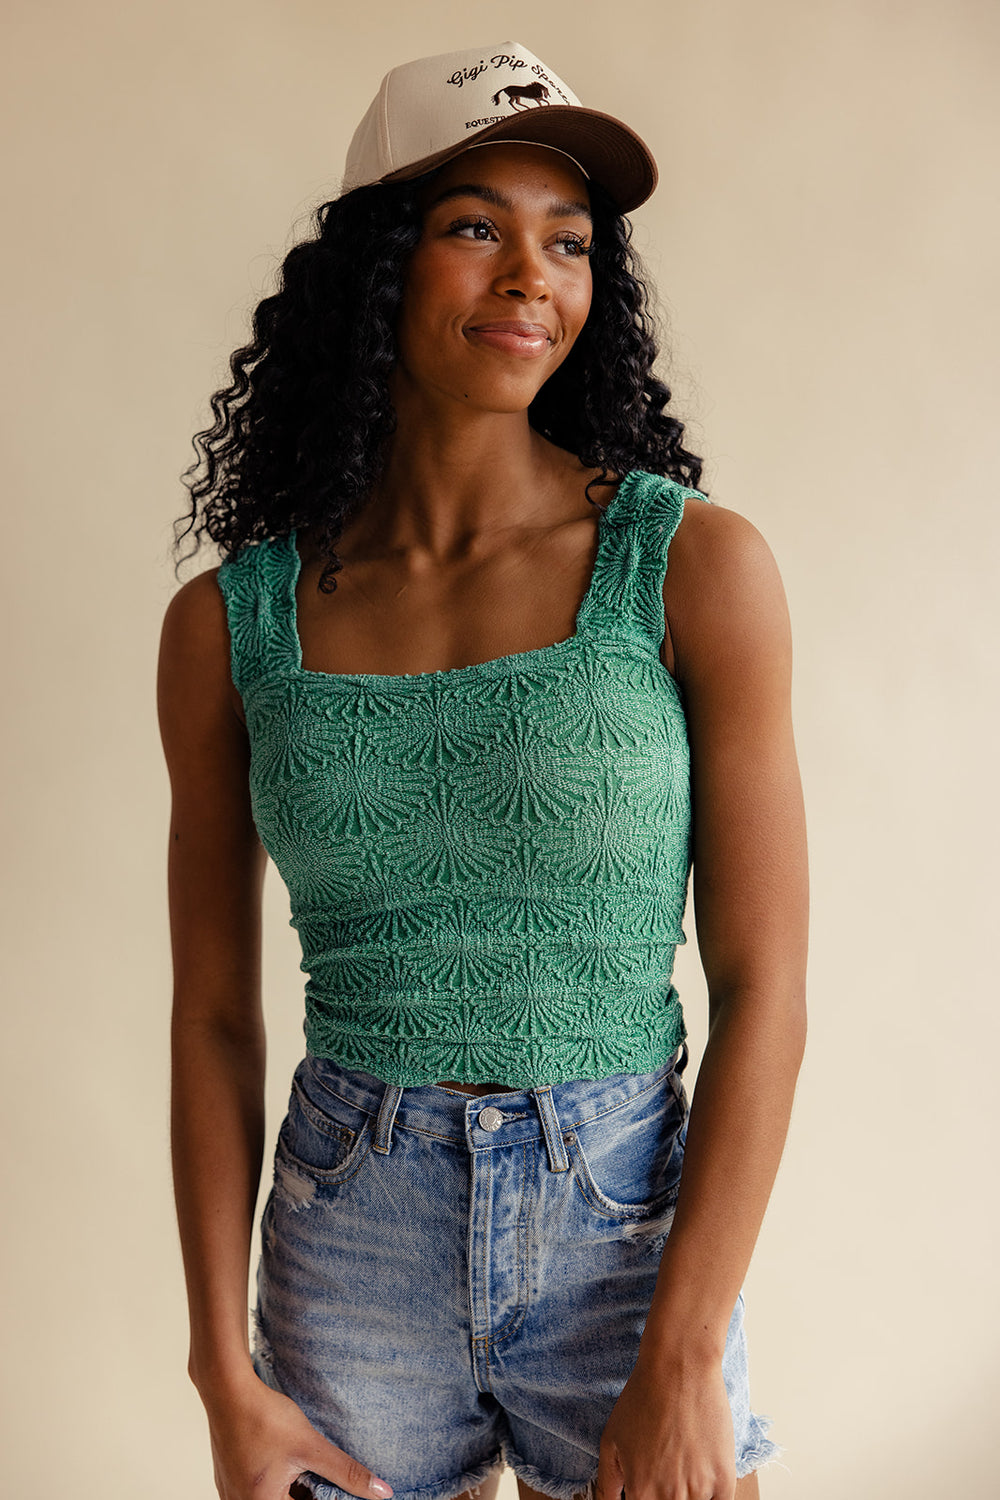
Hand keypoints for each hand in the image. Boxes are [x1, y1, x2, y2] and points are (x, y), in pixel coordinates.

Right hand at [202, 1369, 392, 1499]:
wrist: (227, 1389)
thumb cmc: (264, 1417)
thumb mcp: (311, 1446)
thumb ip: (346, 1472)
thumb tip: (381, 1492)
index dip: (325, 1497)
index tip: (333, 1484)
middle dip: (308, 1492)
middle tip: (315, 1468)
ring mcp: (230, 1493)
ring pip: (275, 1498)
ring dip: (294, 1488)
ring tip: (302, 1464)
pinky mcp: (228, 1478)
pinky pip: (258, 1490)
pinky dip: (278, 1481)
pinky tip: (285, 1459)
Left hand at [594, 1351, 735, 1499]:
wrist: (679, 1368)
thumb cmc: (643, 1398)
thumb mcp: (611, 1441)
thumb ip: (607, 1484)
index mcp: (641, 1494)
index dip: (644, 1499)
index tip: (648, 1489)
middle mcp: (671, 1499)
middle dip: (666, 1496)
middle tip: (667, 1470)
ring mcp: (700, 1490)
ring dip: (688, 1495)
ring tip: (682, 1466)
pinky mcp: (725, 1479)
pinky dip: (711, 1496)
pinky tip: (702, 1476)